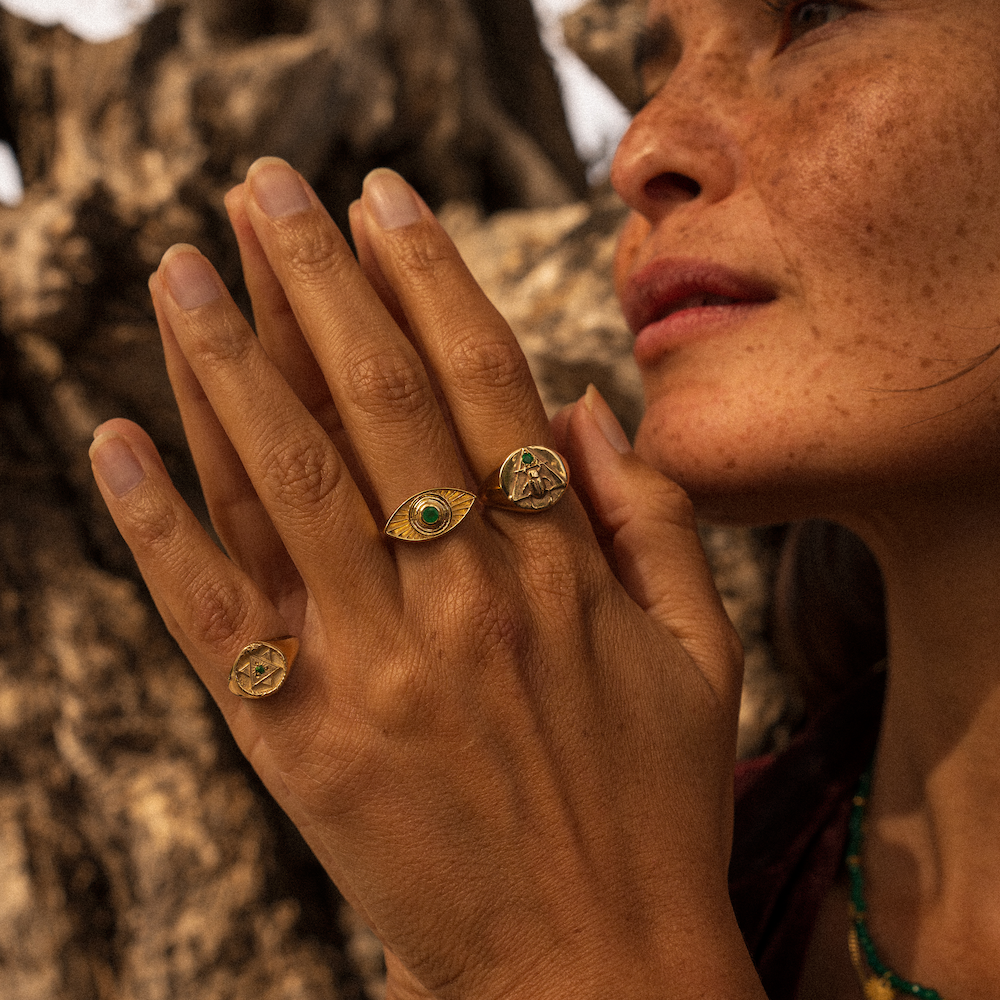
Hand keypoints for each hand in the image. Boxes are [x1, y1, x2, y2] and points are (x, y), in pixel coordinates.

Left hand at [90, 158, 760, 999]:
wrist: (594, 970)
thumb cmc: (659, 805)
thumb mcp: (700, 653)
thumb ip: (651, 518)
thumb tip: (592, 405)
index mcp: (557, 571)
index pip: (480, 381)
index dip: (427, 276)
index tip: (380, 196)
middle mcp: (460, 600)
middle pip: (372, 403)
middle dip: (315, 278)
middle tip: (263, 187)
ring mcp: (373, 672)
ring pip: (284, 485)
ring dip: (225, 365)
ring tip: (183, 269)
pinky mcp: (302, 746)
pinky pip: (216, 618)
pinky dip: (156, 527)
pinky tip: (113, 439)